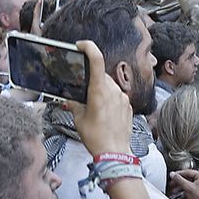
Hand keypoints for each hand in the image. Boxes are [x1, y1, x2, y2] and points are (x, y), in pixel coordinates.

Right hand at [70, 41, 135, 155]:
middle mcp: (113, 90)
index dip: (89, 47)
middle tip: (82, 93)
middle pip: (100, 75)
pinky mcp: (128, 106)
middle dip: (91, 80)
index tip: (81, 46)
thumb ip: (74, 105)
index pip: (96, 59)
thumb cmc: (96, 137)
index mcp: (99, 90)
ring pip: (109, 86)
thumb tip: (70, 100)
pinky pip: (117, 96)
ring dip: (101, 91)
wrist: (115, 152)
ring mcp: (123, 98)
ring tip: (94, 108)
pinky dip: (110, 100)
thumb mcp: (79, 119)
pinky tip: (104, 114)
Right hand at [167, 168, 198, 198]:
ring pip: (188, 182)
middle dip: (178, 181)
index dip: (178, 174)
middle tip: (172, 183)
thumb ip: (179, 179)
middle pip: (188, 177)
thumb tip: (172, 174)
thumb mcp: (187, 187)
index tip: (172, 176)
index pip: (187, 171)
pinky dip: (184, 188)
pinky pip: (190, 186)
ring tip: (174, 188)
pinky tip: (179, 191)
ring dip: (180, 185)